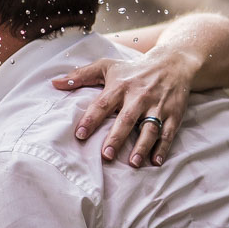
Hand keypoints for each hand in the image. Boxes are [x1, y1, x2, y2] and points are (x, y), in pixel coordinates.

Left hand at [52, 48, 196, 167]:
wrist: (172, 63)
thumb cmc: (132, 69)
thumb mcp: (106, 66)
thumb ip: (80, 75)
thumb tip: (55, 83)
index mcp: (120, 86)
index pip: (102, 104)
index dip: (91, 119)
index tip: (80, 135)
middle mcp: (138, 96)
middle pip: (126, 119)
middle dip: (116, 138)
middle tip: (106, 156)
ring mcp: (157, 105)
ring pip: (149, 128)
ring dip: (142, 146)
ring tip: (133, 163)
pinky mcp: (173, 113)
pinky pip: (168, 133)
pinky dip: (163, 147)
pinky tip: (155, 161)